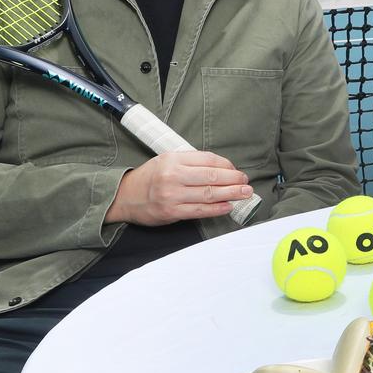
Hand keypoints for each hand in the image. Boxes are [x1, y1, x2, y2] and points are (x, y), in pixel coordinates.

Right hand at [106, 150, 252, 225]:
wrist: (125, 196)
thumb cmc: (150, 177)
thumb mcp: (167, 160)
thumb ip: (192, 162)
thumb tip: (222, 168)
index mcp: (174, 159)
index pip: (208, 160)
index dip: (227, 166)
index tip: (236, 171)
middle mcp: (173, 176)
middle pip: (212, 177)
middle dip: (234, 180)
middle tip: (246, 182)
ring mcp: (172, 195)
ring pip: (209, 194)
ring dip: (231, 194)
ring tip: (245, 193)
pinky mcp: (172, 212)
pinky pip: (200, 211)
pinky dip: (217, 209)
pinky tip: (228, 206)